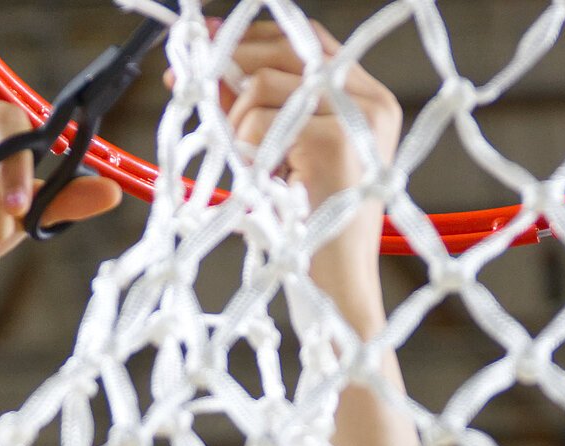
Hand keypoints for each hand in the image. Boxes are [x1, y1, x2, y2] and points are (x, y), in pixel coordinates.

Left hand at [175, 19, 402, 320]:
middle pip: (283, 49)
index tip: (204, 43)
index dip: (250, 36)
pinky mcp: (335, 142)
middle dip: (229, 67)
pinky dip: (246, 155)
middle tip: (192, 91)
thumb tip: (207, 66)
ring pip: (262, 85)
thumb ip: (258, 106)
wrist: (336, 289)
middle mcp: (372, 102)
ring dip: (238, 127)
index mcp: (368, 100)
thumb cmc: (310, 231)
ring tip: (257, 170)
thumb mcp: (284, 154)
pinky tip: (267, 184)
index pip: (305, 39)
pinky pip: (258, 123)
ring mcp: (357, 119)